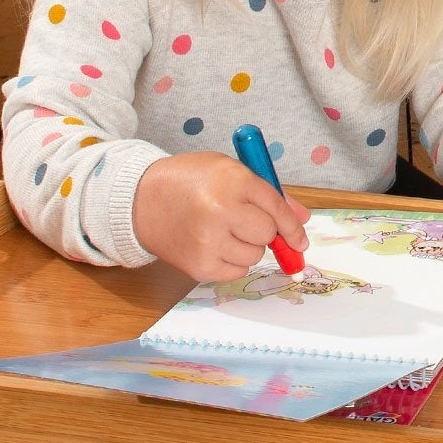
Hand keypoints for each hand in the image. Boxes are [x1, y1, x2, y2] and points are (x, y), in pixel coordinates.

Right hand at [131, 152, 311, 281]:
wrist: (141, 201)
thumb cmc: (189, 181)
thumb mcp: (228, 171)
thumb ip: (268, 194)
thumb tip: (301, 220)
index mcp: (232, 180)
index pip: (276, 208)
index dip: (292, 227)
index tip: (299, 240)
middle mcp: (221, 210)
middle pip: (267, 234)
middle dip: (263, 231)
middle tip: (241, 221)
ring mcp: (209, 241)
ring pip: (254, 255)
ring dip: (247, 247)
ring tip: (221, 230)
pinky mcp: (200, 266)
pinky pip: (237, 271)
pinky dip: (232, 261)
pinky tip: (213, 245)